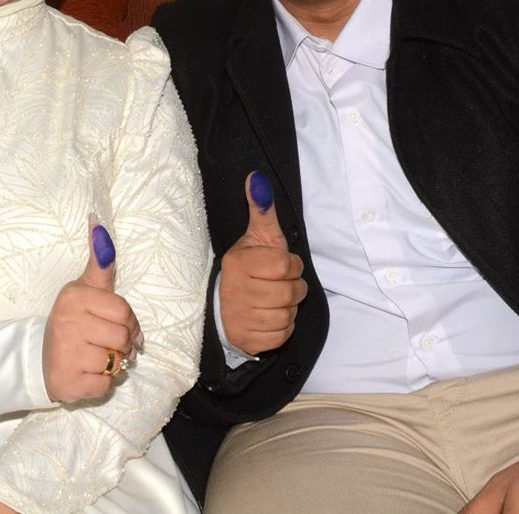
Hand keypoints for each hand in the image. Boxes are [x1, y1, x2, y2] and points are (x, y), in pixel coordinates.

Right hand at [42, 217, 142, 402]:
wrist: (40, 358)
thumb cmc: (73, 320)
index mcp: (74, 297)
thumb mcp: (85, 288)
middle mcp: (67, 323)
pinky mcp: (67, 383)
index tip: (118, 326)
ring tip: (96, 358)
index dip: (129, 323)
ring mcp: (66, 354)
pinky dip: (103, 383)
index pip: (124, 312)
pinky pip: (106, 385)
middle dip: (122, 345)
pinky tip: (88, 373)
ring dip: (113, 365)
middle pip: (123, 338)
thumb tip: (98, 222)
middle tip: (105, 344)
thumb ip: (100, 261)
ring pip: (116, 363)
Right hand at [218, 172, 307, 355]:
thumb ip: (262, 208)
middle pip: (291, 293)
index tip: (281, 266)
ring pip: (288, 315)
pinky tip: (269, 316)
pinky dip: (282, 328)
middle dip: (293, 288)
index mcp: (240, 264)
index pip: (287, 265)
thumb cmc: (250, 267)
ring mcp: (240, 318)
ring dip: (288, 308)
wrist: (225, 304)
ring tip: (273, 300)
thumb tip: (256, 177)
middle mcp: (236, 291)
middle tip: (279, 284)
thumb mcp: (257, 236)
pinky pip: (282, 335)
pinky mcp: (247, 340)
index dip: (291, 265)